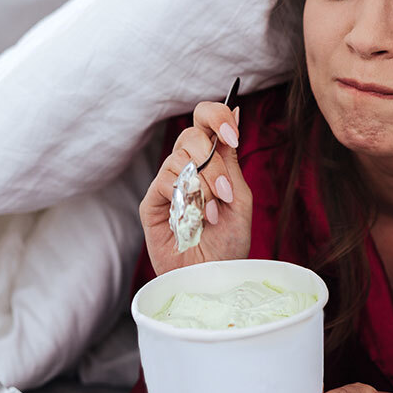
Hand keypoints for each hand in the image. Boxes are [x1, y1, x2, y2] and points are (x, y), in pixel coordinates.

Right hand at [140, 100, 251, 275]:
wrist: (212, 280)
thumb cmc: (228, 246)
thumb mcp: (240, 199)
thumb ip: (232, 160)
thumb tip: (234, 111)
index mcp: (209, 162)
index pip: (205, 120)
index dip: (216, 117)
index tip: (233, 136)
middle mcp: (186, 168)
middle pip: (190, 134)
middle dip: (213, 162)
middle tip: (225, 191)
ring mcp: (167, 184)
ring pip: (180, 160)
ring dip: (204, 187)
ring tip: (213, 215)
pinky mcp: (152, 202)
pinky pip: (165, 182)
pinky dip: (185, 199)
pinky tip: (195, 220)